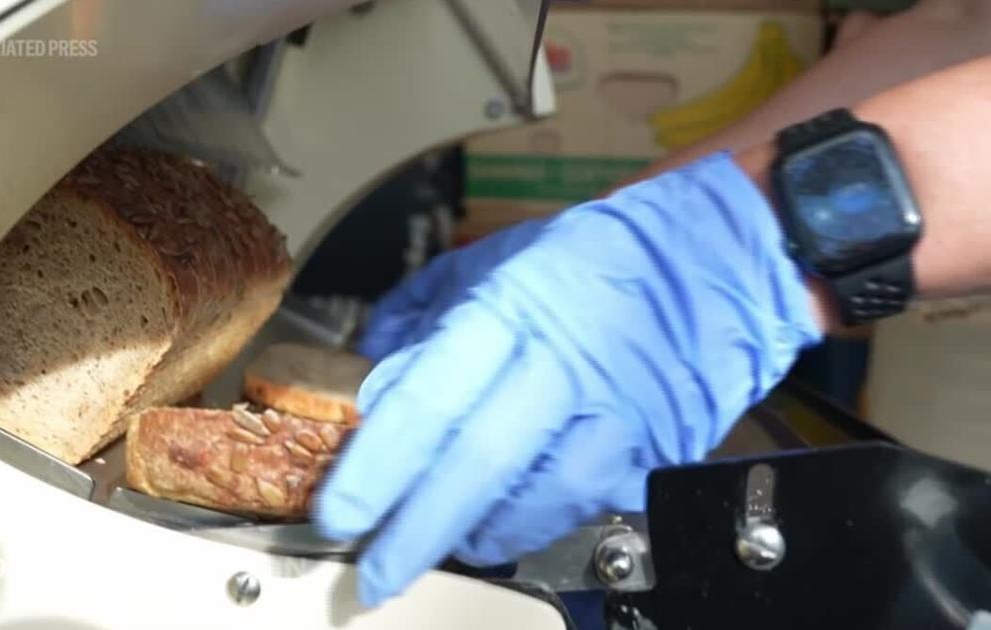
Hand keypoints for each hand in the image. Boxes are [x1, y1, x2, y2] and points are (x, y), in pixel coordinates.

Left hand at [315, 153, 822, 606]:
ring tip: (441, 546)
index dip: (380, 464)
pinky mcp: (657, 444)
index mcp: (516, 303)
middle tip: (375, 571)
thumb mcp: (500, 255)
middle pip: (480, 463)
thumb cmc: (602, 253)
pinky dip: (538, 522)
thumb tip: (372, 369)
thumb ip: (426, 310)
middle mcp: (567, 359)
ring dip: (480, 536)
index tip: (342, 510)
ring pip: (541, 499)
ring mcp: (620, 407)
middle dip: (418, 530)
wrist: (722, 252)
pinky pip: (588, 502)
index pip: (432, 395)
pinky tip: (506, 525)